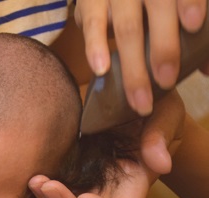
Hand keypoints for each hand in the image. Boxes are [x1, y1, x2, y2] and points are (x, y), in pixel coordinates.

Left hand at [28, 90, 184, 197]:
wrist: (130, 97)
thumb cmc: (155, 106)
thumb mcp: (164, 115)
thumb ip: (159, 138)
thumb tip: (161, 166)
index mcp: (135, 185)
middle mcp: (110, 191)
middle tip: (46, 186)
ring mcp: (88, 183)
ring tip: (35, 181)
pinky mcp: (71, 171)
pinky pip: (54, 189)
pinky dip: (42, 189)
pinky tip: (31, 178)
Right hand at [74, 0, 206, 114]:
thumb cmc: (147, 3)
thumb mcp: (171, 9)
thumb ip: (193, 36)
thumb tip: (207, 70)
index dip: (190, 3)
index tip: (194, 25)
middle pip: (157, 8)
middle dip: (164, 47)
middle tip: (167, 81)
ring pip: (126, 27)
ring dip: (133, 66)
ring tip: (139, 98)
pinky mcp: (90, 3)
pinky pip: (93, 26)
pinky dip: (95, 48)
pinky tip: (101, 70)